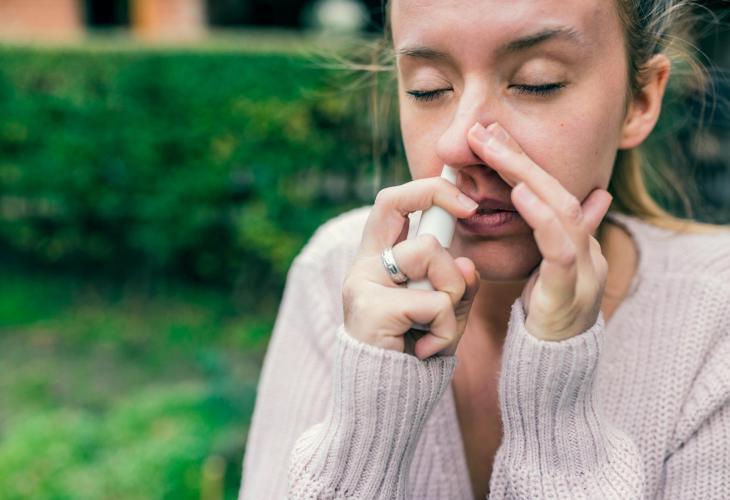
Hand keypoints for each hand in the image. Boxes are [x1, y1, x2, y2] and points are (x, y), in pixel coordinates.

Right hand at [343, 178, 480, 358]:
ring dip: (452, 293)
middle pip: (399, 204)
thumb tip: (467, 264)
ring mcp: (363, 284)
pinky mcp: (371, 309)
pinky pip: (435, 302)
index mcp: (378, 260)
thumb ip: (456, 284)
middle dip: (442, 214)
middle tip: (462, 254)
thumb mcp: (445, 312)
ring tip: (436, 329)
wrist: (385, 404)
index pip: (393, 203)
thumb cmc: (416, 354)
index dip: (428, 188)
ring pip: (430, 253)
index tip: (467, 202)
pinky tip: (427, 349)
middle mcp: (364, 265)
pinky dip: (445, 330)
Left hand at [467, 121, 612, 341]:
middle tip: (484, 129)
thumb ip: (550, 237)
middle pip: (558, 191)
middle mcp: (586, 249)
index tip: (490, 135)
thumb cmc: (544, 319)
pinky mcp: (571, 292)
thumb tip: (576, 200)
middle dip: (520, 158)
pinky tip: (520, 193)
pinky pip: (560, 248)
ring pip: (563, 211)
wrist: (556, 367)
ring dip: (528, 175)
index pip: (552, 192)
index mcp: (577, 243)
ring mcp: (584, 269)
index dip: (522, 161)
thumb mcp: (546, 271)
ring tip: (495, 149)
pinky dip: (541, 217)